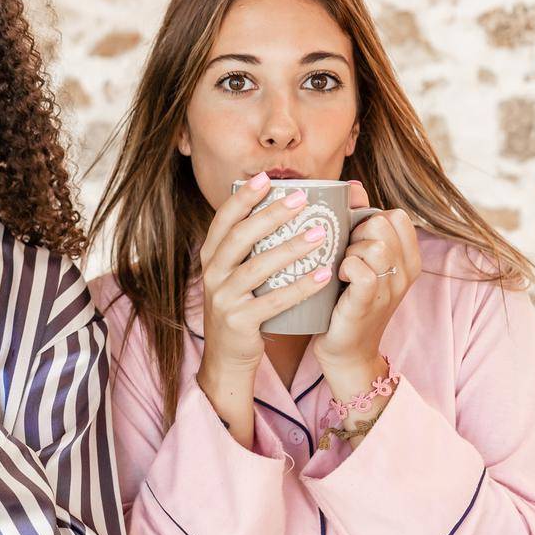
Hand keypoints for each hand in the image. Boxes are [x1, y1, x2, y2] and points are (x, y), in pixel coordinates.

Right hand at [197, 174, 338, 376]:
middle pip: (240, 237)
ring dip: (290, 248)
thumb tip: (285, 210)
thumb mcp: (235, 274)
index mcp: (211, 257)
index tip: (265, 179)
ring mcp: (223, 297)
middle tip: (301, 198)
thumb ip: (252, 248)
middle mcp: (212, 273)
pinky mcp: (239, 321)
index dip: (242, 198)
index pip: (223, 220)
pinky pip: (274, 301)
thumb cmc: (242, 306)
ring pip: (257, 267)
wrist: (227, 356)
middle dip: (270, 215)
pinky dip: (300, 287)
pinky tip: (324, 274)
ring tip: (320, 234)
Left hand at [313, 182, 420, 374]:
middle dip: (355, 233)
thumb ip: (358, 222)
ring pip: (373, 244)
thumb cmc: (345, 298)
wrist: (345, 350)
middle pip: (382, 224)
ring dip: (348, 251)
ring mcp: (390, 288)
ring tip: (339, 269)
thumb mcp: (359, 258)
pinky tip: (337, 278)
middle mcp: (406, 271)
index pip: (396, 216)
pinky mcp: (368, 303)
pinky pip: (362, 270)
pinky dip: (346, 268)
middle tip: (342, 255)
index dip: (369, 219)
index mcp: (408, 258)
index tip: (353, 239)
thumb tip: (353, 186)